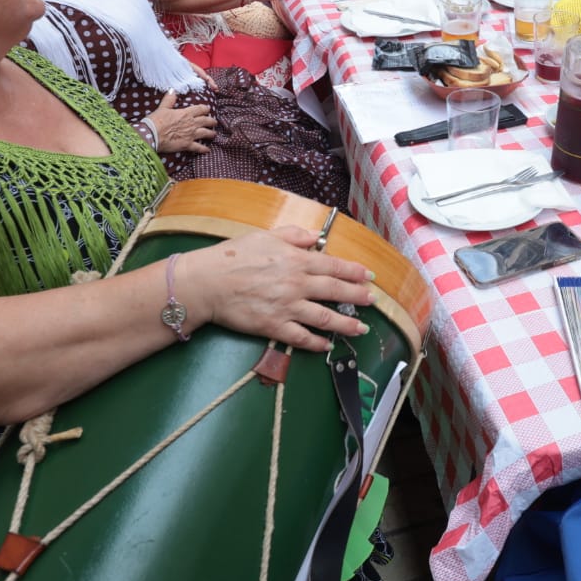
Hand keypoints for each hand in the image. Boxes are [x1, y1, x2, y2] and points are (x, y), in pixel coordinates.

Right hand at [147, 91, 215, 153]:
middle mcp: (192, 123)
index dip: (205, 109)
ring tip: (214, 134)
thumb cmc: (156, 121)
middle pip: (206, 121)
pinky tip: (208, 150)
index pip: (200, 109)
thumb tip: (172, 90)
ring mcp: (191, 135)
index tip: (207, 109)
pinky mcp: (188, 145)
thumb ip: (169, 99)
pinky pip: (199, 147)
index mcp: (186, 113)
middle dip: (212, 121)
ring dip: (211, 134)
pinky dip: (204, 149)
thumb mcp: (162, 108)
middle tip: (214, 122)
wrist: (152, 135)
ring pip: (206, 133)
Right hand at [184, 226, 373, 352]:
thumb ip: (294, 235)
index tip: (369, 277)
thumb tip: (316, 238)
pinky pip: (302, 338)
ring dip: (346, 324)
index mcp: (297, 260)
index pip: (335, 266)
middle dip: (358, 296)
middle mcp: (297, 284)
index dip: (355, 272)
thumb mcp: (266, 235)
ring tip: (361, 328)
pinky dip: (317, 343)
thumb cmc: (232, 256)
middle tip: (372, 301)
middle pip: (336, 291)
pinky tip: (327, 344)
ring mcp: (288, 307)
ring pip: (325, 318)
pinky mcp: (275, 326)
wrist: (208, 282)